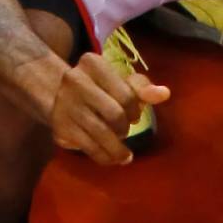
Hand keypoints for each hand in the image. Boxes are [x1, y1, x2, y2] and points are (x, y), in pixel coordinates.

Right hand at [46, 50, 169, 165]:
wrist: (57, 97)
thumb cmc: (98, 88)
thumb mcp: (119, 81)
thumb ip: (142, 87)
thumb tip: (164, 94)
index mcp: (93, 64)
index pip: (126, 93)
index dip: (135, 109)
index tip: (134, 115)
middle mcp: (75, 80)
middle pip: (114, 114)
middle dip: (125, 127)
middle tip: (125, 130)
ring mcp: (65, 105)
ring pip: (101, 134)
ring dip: (117, 149)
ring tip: (124, 155)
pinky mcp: (60, 127)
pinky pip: (89, 148)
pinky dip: (104, 157)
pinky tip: (112, 159)